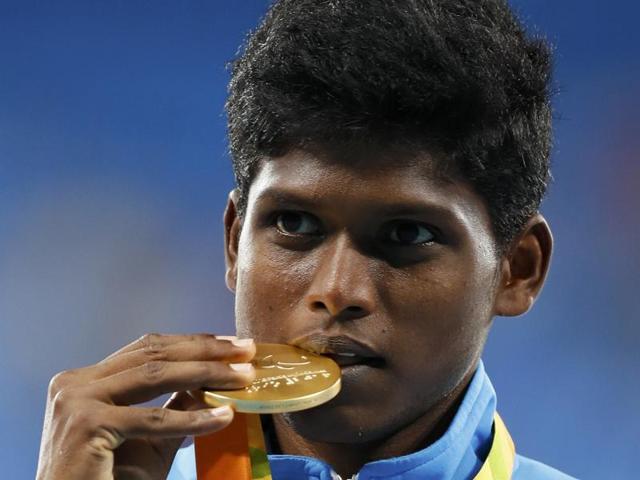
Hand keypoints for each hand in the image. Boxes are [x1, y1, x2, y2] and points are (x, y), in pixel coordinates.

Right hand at [36, 333, 255, 479]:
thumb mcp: (150, 439)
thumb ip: (175, 407)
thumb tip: (214, 384)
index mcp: (85, 380)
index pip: (146, 350)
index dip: (191, 342)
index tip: (229, 343)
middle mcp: (75, 382)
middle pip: (154, 355)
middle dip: (206, 351)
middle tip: (246, 350)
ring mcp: (76, 401)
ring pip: (155, 376)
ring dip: (207, 373)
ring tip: (244, 377)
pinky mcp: (85, 425)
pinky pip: (153, 418)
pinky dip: (193, 419)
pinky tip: (225, 416)